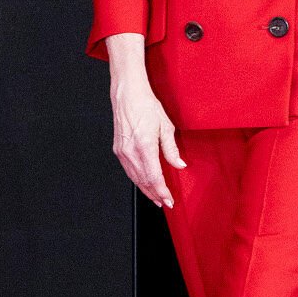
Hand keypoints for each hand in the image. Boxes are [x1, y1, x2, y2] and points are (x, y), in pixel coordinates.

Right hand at [110, 81, 186, 207]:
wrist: (128, 94)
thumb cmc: (146, 105)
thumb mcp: (166, 126)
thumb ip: (172, 149)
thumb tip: (179, 165)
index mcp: (144, 146)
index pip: (154, 177)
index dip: (162, 191)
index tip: (169, 200)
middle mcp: (130, 151)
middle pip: (143, 181)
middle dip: (154, 195)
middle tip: (164, 203)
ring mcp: (122, 151)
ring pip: (134, 178)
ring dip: (145, 190)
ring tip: (155, 197)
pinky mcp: (118, 149)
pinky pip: (128, 170)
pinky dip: (137, 180)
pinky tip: (143, 183)